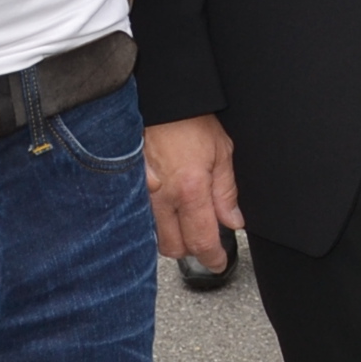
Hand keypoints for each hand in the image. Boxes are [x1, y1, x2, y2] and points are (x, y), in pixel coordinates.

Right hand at [144, 112, 243, 268]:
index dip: (213, 258)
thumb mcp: (222, 150)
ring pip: (153, 237)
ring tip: (184, 223)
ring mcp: (140, 194)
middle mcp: (162, 197)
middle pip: (174, 248)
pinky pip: (138, 218)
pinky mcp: (126, 188)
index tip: (219, 263)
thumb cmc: (190, 119)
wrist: (159, 99)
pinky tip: (163, 212)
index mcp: (191, 189)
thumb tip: (234, 221)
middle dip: (192, 250)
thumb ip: (227, 191)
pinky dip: (152, 222)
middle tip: (204, 239)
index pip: (202, 240)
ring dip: (171, 237)